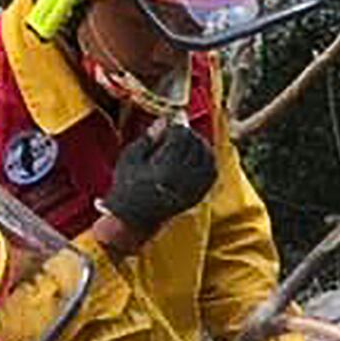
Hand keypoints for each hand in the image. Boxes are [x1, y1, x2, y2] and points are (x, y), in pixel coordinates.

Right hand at [100, 122, 218, 236]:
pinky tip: (200, 155)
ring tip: (190, 141)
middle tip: (179, 131)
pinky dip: (209, 160)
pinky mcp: (197, 196)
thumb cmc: (127, 187)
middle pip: (195, 145)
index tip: (169, 125)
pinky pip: (212, 173)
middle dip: (189, 134)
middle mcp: (183, 179)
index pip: (181, 138)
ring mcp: (193, 188)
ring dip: (201, 145)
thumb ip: (147, 139)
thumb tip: (164, 121)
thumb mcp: (130, 159)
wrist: (134, 219)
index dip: (176, 127)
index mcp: (165, 168)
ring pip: (207, 158)